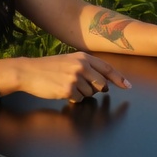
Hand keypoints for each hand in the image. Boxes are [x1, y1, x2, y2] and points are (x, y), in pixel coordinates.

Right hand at [0, 53, 130, 102]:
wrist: (29, 72)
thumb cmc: (49, 68)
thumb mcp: (70, 61)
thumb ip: (88, 68)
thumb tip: (105, 83)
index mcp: (83, 57)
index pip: (107, 68)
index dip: (119, 78)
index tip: (127, 86)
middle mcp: (81, 66)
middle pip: (101, 85)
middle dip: (95, 89)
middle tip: (80, 86)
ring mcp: (75, 78)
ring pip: (90, 94)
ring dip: (81, 94)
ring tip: (66, 85)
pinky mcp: (68, 90)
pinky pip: (79, 99)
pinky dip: (72, 98)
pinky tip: (61, 91)